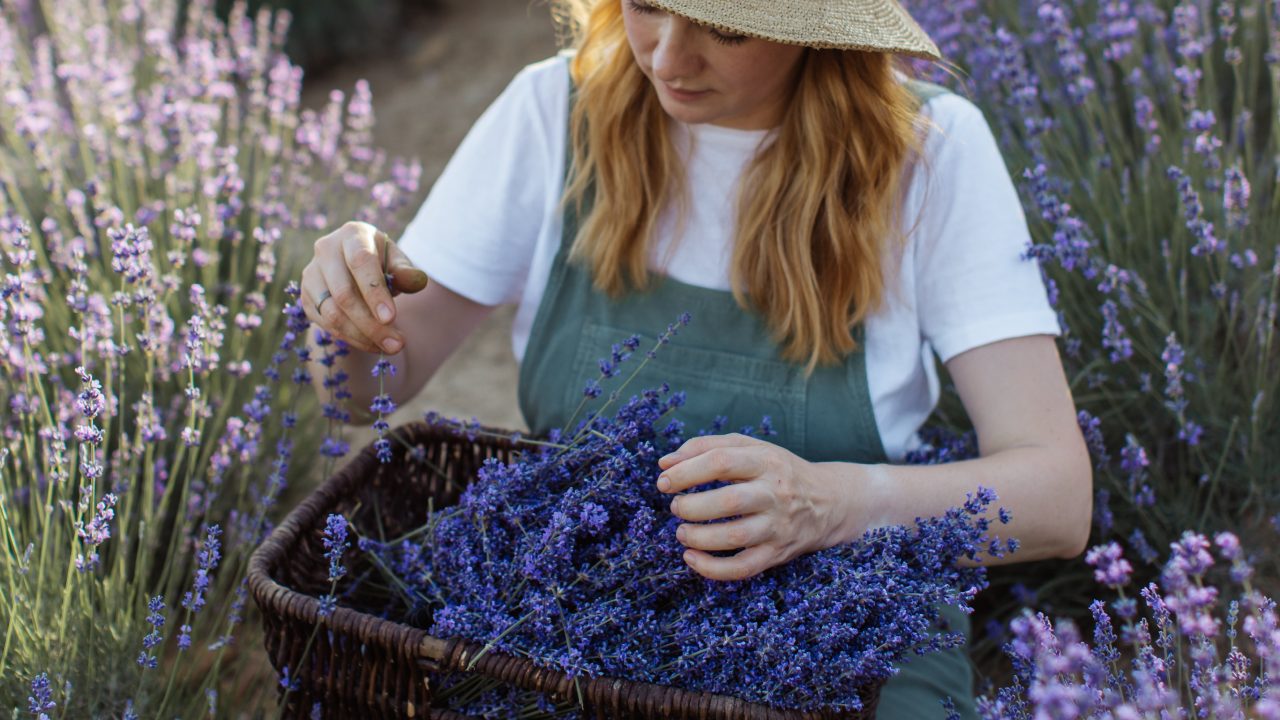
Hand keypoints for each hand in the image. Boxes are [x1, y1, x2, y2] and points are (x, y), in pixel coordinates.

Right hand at [302, 221, 429, 353]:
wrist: (354, 268)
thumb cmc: (381, 263)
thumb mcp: (396, 262)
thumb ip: (406, 272)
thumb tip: (419, 280)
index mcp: (352, 234)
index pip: (361, 262)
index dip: (375, 292)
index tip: (391, 318)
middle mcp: (326, 250)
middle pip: (344, 294)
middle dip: (371, 324)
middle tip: (397, 344)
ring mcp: (312, 274)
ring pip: (332, 313)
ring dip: (361, 336)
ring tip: (388, 347)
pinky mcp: (306, 297)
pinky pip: (326, 324)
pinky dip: (351, 339)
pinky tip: (372, 344)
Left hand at [656, 434, 858, 580]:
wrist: (828, 501)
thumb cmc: (777, 471)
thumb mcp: (749, 448)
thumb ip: (705, 447)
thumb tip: (664, 463)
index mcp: (765, 461)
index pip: (720, 461)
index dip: (685, 472)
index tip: (664, 482)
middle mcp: (774, 493)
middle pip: (728, 501)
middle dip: (691, 506)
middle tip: (676, 507)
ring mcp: (777, 526)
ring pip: (735, 537)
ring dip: (699, 537)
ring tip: (681, 532)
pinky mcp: (777, 553)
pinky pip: (743, 568)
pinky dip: (712, 569)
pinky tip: (692, 558)